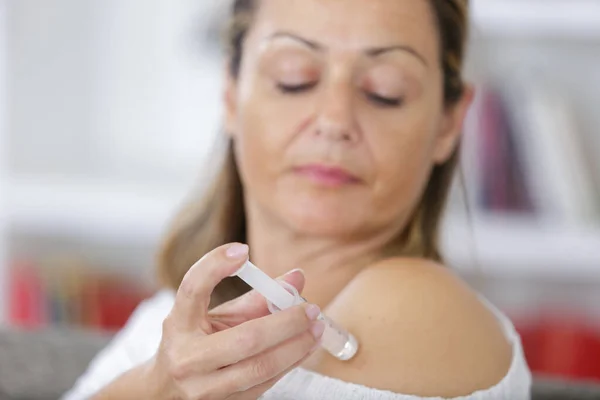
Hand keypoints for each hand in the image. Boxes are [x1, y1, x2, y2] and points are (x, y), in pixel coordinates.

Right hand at [147, 243, 324, 399]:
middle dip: (286, 323)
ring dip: (296, 346)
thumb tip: (297, 277)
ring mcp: (203, 388)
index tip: (243, 250)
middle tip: (311, 309)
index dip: (215, 267)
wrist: (168, 391)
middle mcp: (186, 358)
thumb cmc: (197, 343)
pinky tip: (305, 347)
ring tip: (317, 329)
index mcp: (178, 324)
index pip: (192, 290)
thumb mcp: (216, 316)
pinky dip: (290, 363)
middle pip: (245, 338)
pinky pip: (264, 383)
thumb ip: (255, 296)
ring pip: (260, 367)